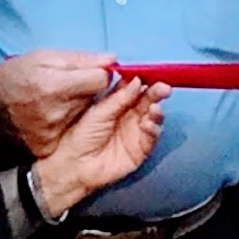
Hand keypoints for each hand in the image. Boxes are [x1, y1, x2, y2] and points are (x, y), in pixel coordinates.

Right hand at [0, 49, 117, 159]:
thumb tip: (112, 60)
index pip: (101, 80)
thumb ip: (80, 59)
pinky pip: (69, 131)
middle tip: (66, 87)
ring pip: (84, 116)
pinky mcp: (46, 145)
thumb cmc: (14, 76)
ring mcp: (51, 132)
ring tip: (54, 101)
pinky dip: (65, 123)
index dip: (98, 73)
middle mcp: (55, 112)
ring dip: (76, 107)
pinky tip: (49, 115)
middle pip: (94, 99)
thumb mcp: (44, 57)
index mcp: (55, 86)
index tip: (88, 72)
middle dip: (86, 91)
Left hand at [32, 76, 168, 219]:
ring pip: (154, 116)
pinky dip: (153, 129)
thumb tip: (137, 80)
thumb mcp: (98, 112)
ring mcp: (138, 130)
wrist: (75, 165)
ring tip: (155, 107)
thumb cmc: (81, 138)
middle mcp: (131, 115)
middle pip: (148, 100)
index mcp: (119, 103)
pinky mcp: (142, 148)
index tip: (152, 73)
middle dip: (157, 93)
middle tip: (162, 88)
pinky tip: (148, 124)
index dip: (145, 80)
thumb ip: (119, 98)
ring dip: (157, 111)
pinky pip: (152, 136)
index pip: (136, 88)